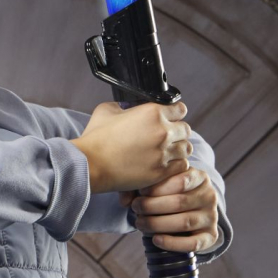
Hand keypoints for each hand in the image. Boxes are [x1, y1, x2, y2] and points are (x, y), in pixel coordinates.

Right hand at [70, 101, 192, 193]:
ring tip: (167, 151)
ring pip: (186, 148)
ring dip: (178, 149)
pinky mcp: (161, 172)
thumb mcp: (108, 110)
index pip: (180, 109)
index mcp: (152, 112)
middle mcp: (163, 131)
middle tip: (167, 136)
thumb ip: (125, 105)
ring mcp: (164, 153)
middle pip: (185, 129)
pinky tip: (164, 164)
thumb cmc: (96, 137)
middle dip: (177, 131)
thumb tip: (130, 107)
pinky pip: (181, 166)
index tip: (169, 117)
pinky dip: (175, 165)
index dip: (174, 112)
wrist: (91, 164)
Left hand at [118, 166, 219, 253]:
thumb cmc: (171, 192)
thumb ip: (145, 184)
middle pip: (180, 202)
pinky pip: (193, 244)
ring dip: (158, 224)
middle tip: (135, 207)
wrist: (193, 210)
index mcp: (200, 177)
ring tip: (140, 223)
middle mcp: (210, 196)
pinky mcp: (211, 237)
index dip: (158, 186)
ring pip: (184, 222)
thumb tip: (124, 200)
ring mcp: (212, 217)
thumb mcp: (165, 182)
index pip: (181, 179)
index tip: (140, 191)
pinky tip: (156, 240)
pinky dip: (173, 243)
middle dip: (153, 206)